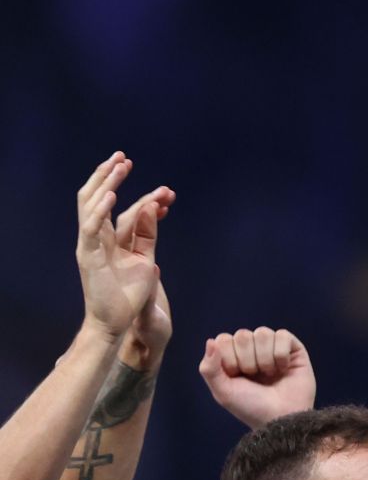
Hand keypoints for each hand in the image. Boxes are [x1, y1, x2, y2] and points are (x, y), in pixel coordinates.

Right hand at [74, 153, 172, 341]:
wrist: (116, 322)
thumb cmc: (129, 297)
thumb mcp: (145, 260)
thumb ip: (148, 235)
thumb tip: (155, 210)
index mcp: (112, 240)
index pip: (125, 211)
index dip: (145, 199)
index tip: (168, 192)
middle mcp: (98, 239)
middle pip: (99, 199)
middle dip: (110, 176)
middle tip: (125, 157)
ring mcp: (91, 245)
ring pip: (91, 206)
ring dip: (106, 184)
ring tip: (120, 165)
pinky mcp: (88, 256)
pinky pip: (92, 227)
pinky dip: (100, 210)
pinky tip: (113, 195)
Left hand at [199, 328, 316, 428]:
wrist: (281, 418)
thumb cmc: (251, 407)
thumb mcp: (223, 392)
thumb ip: (209, 368)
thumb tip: (210, 341)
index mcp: (233, 357)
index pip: (224, 339)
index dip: (229, 359)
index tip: (237, 377)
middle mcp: (252, 349)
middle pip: (242, 335)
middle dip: (248, 360)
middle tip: (256, 377)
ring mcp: (272, 346)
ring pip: (262, 333)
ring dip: (265, 359)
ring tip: (271, 375)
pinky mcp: (293, 347)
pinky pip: (282, 335)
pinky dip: (280, 356)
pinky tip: (283, 369)